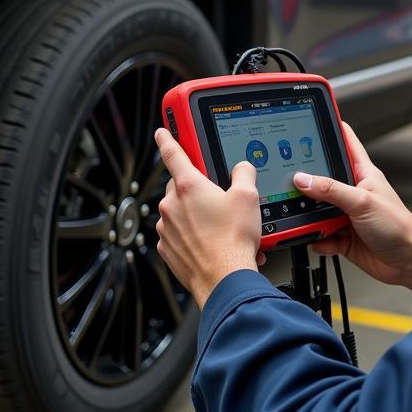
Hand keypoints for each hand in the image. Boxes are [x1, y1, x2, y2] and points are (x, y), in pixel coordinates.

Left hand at [154, 128, 261, 309]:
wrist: (224, 279)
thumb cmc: (232, 241)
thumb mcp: (249, 198)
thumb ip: (244, 174)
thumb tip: (242, 169)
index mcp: (189, 186)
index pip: (172, 153)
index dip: (167, 138)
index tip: (162, 131)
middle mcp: (172, 205)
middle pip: (182, 186)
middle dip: (199, 189)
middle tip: (220, 200)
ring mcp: (167, 229)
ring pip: (181, 212)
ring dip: (197, 215)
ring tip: (221, 228)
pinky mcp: (168, 249)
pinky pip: (179, 234)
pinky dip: (193, 236)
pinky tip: (212, 242)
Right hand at [298, 123, 411, 291]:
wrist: (407, 260)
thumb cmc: (398, 225)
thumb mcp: (361, 202)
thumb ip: (331, 190)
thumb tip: (304, 179)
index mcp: (362, 174)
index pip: (345, 143)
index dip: (332, 128)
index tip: (315, 118)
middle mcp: (352, 192)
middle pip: (322, 179)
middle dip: (308, 184)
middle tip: (293, 185)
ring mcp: (346, 214)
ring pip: (317, 209)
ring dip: (312, 217)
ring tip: (310, 220)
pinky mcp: (342, 235)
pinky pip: (321, 234)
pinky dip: (319, 239)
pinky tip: (322, 240)